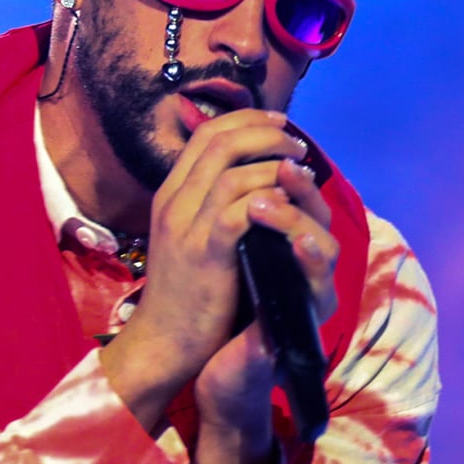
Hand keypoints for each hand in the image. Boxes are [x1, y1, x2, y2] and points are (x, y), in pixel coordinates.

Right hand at [99, 109, 338, 442]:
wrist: (163, 342)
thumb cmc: (185, 292)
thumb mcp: (190, 237)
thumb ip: (210, 204)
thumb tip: (248, 175)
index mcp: (171, 194)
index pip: (206, 135)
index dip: (246, 121)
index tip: (279, 124)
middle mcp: (174, 202)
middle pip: (220, 141)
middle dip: (266, 134)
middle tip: (296, 143)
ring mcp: (187, 227)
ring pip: (233, 172)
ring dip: (273, 165)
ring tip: (300, 172)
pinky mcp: (205, 253)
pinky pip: (240, 211)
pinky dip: (268, 201)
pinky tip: (287, 205)